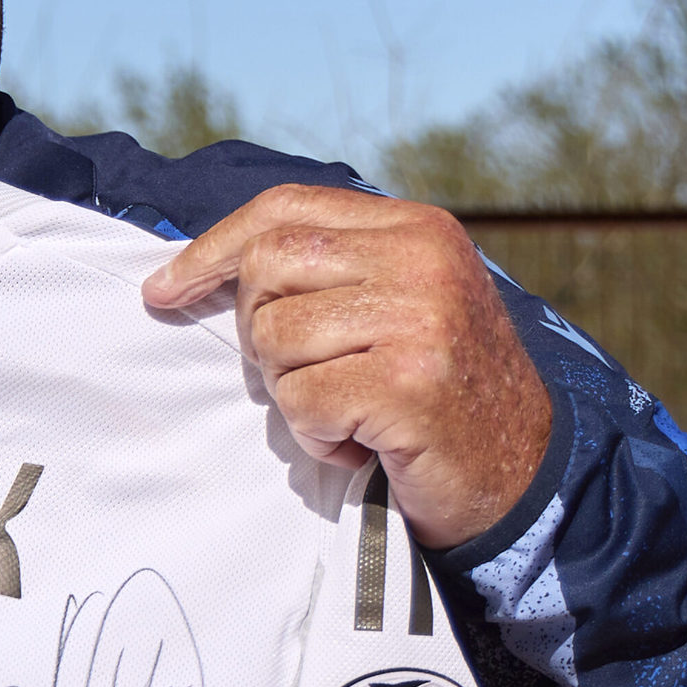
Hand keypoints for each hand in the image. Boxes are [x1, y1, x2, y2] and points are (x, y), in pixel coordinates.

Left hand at [141, 187, 551, 549]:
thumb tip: (203, 266)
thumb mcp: (400, 307)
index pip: (284, 209)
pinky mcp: (407, 382)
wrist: (523, 477)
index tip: (163, 288)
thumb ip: (331, 273)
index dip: (212, 248)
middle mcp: (421, 259)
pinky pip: (302, 401)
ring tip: (349, 414)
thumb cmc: (441, 397)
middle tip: (303, 377)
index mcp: (416, 228)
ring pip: (274, 340)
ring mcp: (417, 317)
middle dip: (257, 332)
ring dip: (294, 394)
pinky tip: (362, 445)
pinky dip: (317, 437)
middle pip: (267, 266)